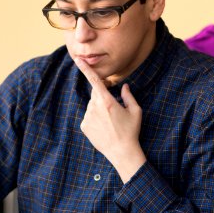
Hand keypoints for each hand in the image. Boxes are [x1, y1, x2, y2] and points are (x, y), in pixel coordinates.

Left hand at [73, 56, 146, 181]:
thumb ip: (129, 96)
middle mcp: (95, 107)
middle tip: (114, 109)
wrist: (122, 152)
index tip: (78, 59)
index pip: (95, 80)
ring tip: (111, 123)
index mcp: (107, 101)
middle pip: (96, 94)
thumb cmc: (131, 131)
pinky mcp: (84, 126)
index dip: (86, 69)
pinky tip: (105, 128)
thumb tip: (124, 86)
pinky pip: (89, 116)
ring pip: (92, 106)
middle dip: (103, 96)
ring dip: (100, 109)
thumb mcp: (135, 111)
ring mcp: (88, 117)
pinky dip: (95, 118)